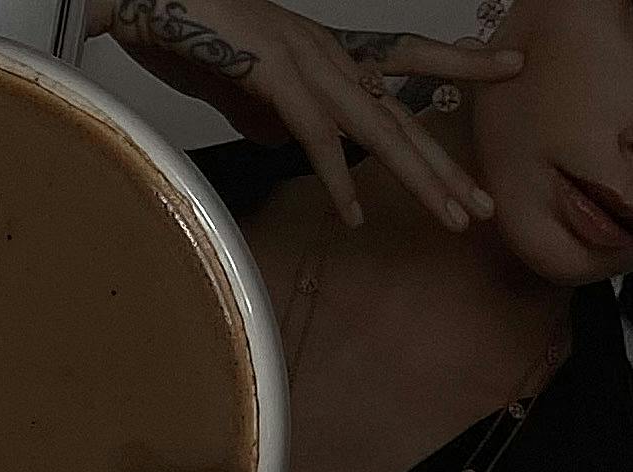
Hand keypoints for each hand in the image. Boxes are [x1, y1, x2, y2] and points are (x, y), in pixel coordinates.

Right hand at [87, 0, 523, 227]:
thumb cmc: (185, 35)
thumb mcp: (238, 83)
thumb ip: (271, 112)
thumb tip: (290, 143)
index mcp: (324, 51)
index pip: (407, 59)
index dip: (459, 65)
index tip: (508, 71)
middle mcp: (327, 54)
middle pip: (401, 115)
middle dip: (444, 164)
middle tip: (480, 206)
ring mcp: (305, 63)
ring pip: (375, 129)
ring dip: (416, 176)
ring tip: (450, 215)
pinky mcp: (273, 75)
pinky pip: (312, 135)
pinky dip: (333, 177)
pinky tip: (351, 215)